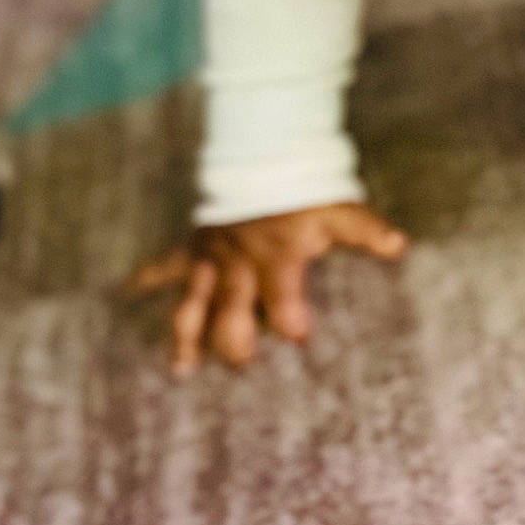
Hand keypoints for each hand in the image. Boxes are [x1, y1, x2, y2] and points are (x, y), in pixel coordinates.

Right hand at [128, 202, 407, 374]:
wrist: (265, 155)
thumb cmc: (304, 192)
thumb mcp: (337, 208)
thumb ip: (365, 230)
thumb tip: (400, 245)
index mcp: (275, 257)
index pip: (282, 296)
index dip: (290, 316)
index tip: (298, 336)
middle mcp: (238, 263)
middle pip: (230, 310)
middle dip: (234, 340)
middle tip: (241, 364)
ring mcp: (211, 259)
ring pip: (192, 303)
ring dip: (186, 335)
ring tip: (182, 369)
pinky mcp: (193, 250)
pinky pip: (164, 266)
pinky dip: (146, 278)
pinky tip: (125, 294)